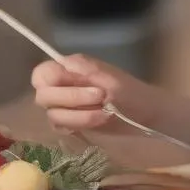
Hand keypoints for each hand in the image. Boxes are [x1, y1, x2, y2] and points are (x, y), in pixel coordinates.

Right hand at [30, 54, 155, 131]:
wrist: (147, 115)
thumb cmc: (132, 92)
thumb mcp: (113, 79)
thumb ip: (87, 71)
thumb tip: (63, 62)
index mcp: (71, 68)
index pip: (43, 74)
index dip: (53, 81)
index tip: (81, 84)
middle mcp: (64, 86)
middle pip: (43, 96)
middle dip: (70, 98)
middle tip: (100, 97)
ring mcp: (66, 106)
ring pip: (52, 114)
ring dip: (78, 115)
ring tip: (105, 113)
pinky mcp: (72, 123)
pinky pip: (61, 128)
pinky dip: (78, 125)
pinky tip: (98, 122)